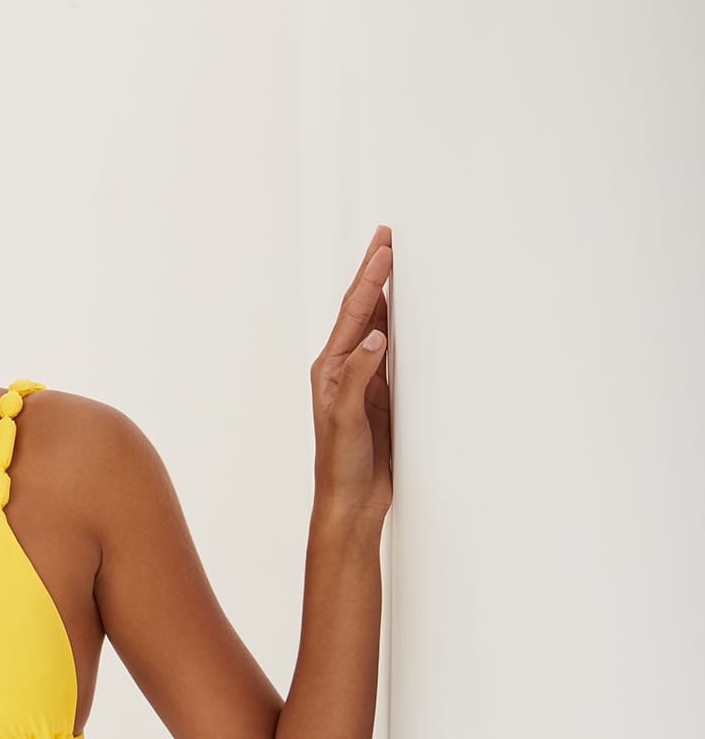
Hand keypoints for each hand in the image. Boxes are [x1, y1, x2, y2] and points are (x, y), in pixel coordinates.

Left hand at [310, 225, 392, 526]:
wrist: (350, 501)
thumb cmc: (339, 464)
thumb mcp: (346, 419)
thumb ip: (360, 377)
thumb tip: (377, 337)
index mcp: (331, 369)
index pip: (354, 314)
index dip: (370, 279)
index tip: (385, 247)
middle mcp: (345, 369)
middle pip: (362, 311)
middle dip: (374, 274)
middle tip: (386, 237)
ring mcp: (364, 381)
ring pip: (377, 327)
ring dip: (386, 295)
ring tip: (395, 263)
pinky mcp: (381, 396)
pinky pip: (393, 352)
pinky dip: (400, 327)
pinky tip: (408, 315)